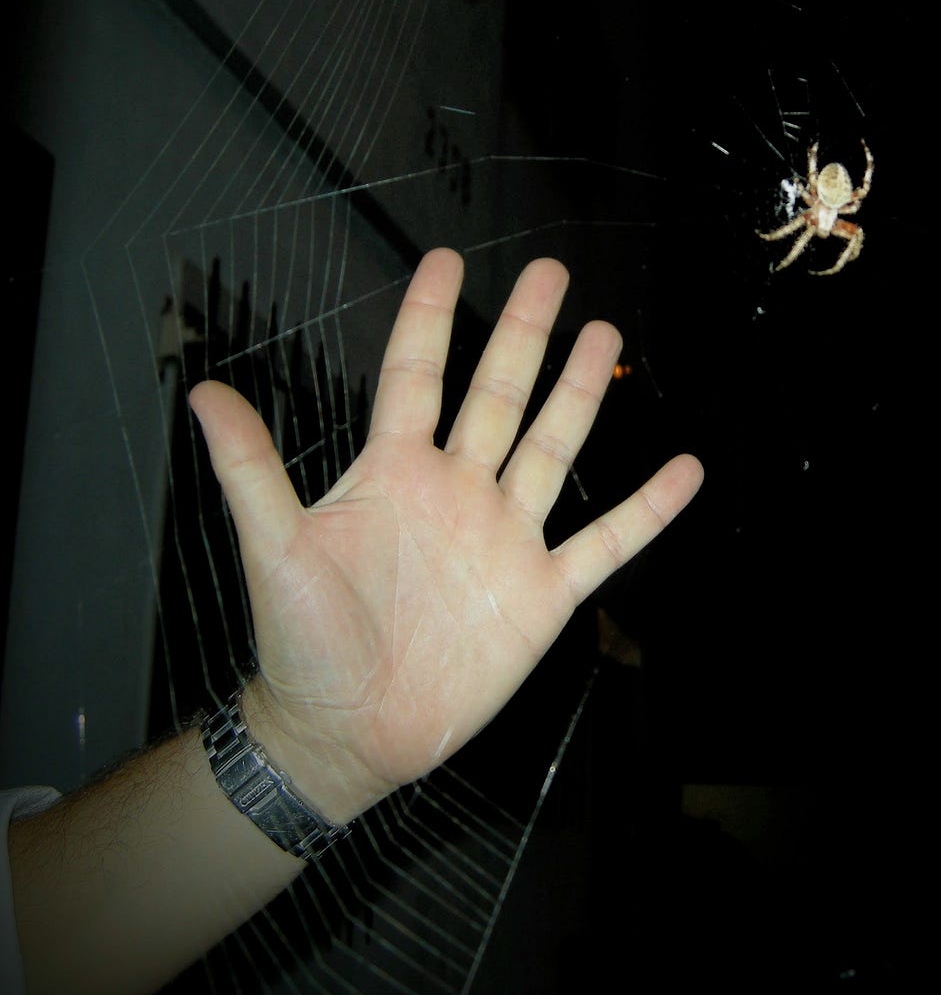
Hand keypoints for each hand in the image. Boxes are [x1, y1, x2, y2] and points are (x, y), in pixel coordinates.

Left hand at [188, 251, 702, 823]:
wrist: (349, 735)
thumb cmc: (302, 643)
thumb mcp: (275, 550)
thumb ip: (251, 469)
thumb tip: (201, 390)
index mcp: (395, 473)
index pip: (417, 377)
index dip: (431, 319)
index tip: (448, 260)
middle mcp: (458, 490)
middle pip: (499, 395)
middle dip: (526, 334)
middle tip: (551, 273)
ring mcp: (505, 538)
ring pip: (553, 449)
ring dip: (581, 394)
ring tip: (605, 336)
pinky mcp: (543, 593)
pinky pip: (606, 542)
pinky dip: (647, 510)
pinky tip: (685, 470)